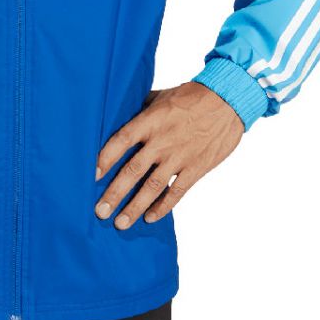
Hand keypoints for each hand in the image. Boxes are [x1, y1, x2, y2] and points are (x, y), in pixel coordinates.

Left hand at [94, 82, 243, 228]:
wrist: (228, 101)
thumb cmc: (191, 96)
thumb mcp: (161, 97)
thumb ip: (140, 111)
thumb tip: (117, 117)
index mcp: (150, 121)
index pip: (121, 141)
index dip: (105, 159)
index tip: (91, 176)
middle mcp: (162, 141)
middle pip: (133, 170)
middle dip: (115, 193)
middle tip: (100, 211)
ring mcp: (180, 156)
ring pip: (153, 187)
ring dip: (135, 207)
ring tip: (120, 223)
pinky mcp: (196, 168)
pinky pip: (177, 192)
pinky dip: (163, 207)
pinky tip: (150, 218)